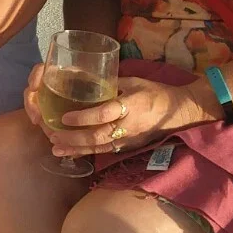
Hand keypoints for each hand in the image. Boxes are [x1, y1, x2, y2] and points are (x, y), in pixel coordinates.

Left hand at [24, 66, 216, 160]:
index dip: (84, 118)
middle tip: (53, 136)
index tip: (65, 117)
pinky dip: (85, 153)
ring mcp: (128, 139)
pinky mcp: (127, 147)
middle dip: (74, 138)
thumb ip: (111, 84)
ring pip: (99, 148)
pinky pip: (104, 152)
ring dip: (76, 149)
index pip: (104, 114)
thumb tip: (87, 79)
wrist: (179, 112)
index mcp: (131, 105)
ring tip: (55, 149)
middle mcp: (128, 126)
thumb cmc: (155, 92)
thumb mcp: (134, 81)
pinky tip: (69, 154)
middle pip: (98, 136)